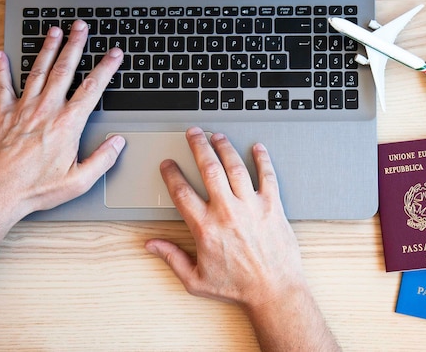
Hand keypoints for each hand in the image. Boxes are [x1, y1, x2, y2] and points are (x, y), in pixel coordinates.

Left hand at [0, 20, 124, 281]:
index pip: (92, 90)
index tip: (114, 54)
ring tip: (54, 32)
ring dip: (47, 50)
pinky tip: (1, 55)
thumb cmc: (37, 189)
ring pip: (37, 72)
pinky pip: (2, 87)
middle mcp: (45, 111)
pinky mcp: (3, 116)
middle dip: (75, 46)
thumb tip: (118, 142)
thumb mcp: (79, 181)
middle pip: (64, 71)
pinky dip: (2, 70)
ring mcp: (22, 111)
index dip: (106, 68)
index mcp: (67, 125)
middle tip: (81, 27)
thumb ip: (102, 159)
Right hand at [145, 127, 304, 307]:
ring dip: (225, 147)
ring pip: (235, 167)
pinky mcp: (272, 206)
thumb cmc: (237, 287)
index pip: (182, 192)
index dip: (172, 174)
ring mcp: (251, 206)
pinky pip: (268, 176)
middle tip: (193, 133)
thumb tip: (151, 245)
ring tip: (218, 136)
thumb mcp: (195, 279)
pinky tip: (258, 148)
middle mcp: (227, 211)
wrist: (274, 291)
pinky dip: (263, 159)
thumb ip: (171, 258)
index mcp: (205, 227)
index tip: (168, 164)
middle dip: (198, 146)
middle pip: (209, 169)